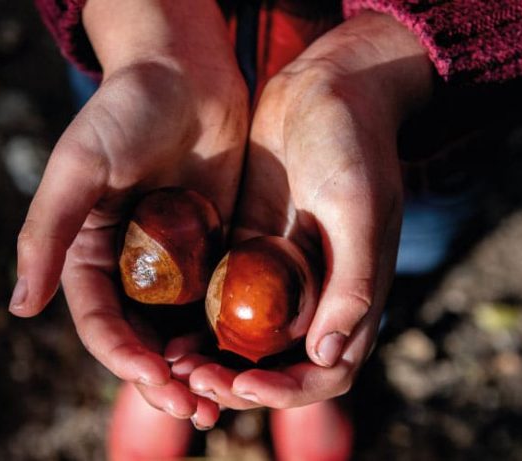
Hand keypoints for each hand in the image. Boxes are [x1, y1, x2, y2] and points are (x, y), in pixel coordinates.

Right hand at [10, 0, 246, 426]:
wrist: (186, 72)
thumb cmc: (124, 111)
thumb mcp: (79, 167)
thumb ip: (48, 234)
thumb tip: (21, 307)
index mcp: (87, 254)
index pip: (100, 323)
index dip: (123, 358)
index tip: (153, 379)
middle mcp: (129, 267)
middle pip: (142, 340)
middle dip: (164, 380)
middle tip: (197, 410)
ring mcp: (174, 262)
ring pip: (182, 332)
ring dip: (198, 372)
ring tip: (221, 403)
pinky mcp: (214, 250)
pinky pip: (219, 303)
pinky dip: (227, 337)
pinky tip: (247, 359)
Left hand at [179, 11, 433, 408]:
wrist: (326, 89)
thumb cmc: (354, 146)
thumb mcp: (358, 209)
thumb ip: (351, 282)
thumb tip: (328, 355)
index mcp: (352, 298)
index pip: (325, 373)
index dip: (287, 391)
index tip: (245, 384)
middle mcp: (315, 298)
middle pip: (276, 367)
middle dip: (237, 384)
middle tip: (193, 379)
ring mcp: (277, 277)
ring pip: (242, 342)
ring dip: (210, 361)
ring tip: (171, 364)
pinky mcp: (246, 251)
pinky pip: (218, 301)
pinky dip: (195, 323)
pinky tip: (163, 327)